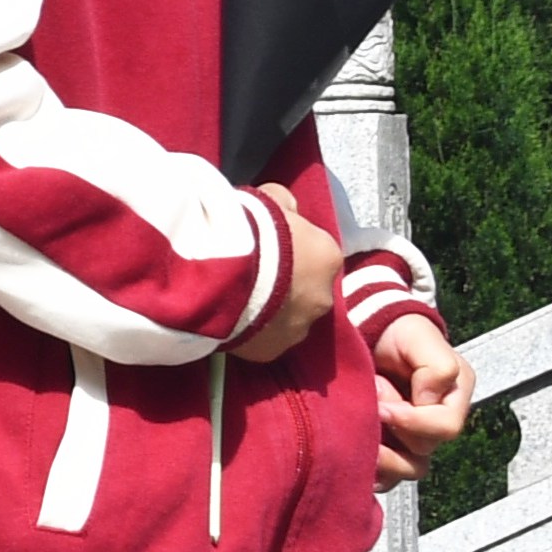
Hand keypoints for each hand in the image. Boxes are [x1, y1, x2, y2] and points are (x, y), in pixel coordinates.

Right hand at [238, 196, 341, 366]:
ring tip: (239, 300)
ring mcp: (297, 330)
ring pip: (287, 320)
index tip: (271, 250)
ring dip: (271, 312)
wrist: (223, 271)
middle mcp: (322, 298)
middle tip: (255, 277)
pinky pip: (262, 341)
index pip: (318, 255)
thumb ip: (285, 204)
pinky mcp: (270, 352)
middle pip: (307, 292)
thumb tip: (288, 206)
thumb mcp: (271, 199)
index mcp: (328, 258)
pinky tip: (231, 319)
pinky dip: (251, 332)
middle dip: (287, 287)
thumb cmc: (251, 229)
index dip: (294, 252)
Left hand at [372, 312, 470, 485]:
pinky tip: (352, 455)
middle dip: (391, 431)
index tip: (381, 405)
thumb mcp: (421, 338)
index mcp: (454, 398)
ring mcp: (411, 440)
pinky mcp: (388, 448)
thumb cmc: (398, 333)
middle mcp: (436, 424)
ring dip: (379, 458)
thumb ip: (437, 366)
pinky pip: (384, 476)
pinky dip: (369, 471)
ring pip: (405, 471)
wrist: (369, 333)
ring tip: (355, 432)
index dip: (412, 421)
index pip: (445, 427)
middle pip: (422, 453)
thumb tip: (428, 400)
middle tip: (368, 406)